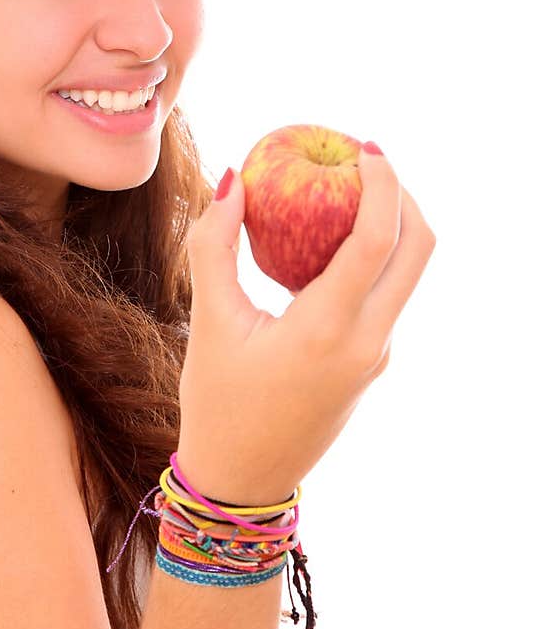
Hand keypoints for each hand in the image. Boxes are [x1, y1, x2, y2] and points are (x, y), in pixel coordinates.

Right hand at [176, 148, 436, 506]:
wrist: (243, 480)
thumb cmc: (217, 403)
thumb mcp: (208, 321)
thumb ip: (214, 246)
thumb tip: (233, 178)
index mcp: (326, 331)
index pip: (376, 240)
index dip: (381, 185)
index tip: (363, 148)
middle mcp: (367, 343)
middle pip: (419, 250)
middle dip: (403, 196)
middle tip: (365, 163)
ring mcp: (378, 356)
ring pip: (410, 274)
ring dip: (392, 227)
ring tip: (345, 195)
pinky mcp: (374, 364)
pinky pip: (389, 296)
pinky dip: (375, 259)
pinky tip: (330, 246)